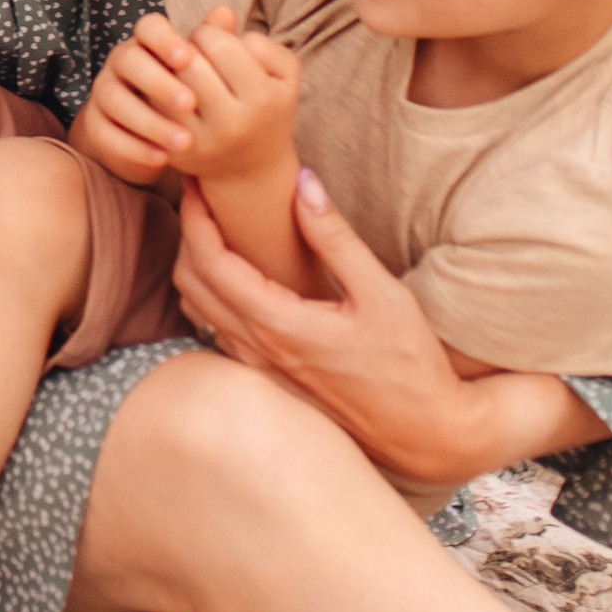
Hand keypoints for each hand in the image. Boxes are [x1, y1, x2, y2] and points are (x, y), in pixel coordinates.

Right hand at [79, 10, 212, 181]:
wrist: (149, 133)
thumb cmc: (180, 94)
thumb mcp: (197, 73)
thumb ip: (210, 44)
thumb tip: (226, 12)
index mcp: (147, 44)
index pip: (148, 27)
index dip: (165, 39)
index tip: (188, 57)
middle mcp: (120, 64)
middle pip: (127, 60)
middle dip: (159, 82)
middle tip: (191, 104)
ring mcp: (104, 94)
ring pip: (115, 100)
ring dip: (149, 121)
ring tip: (184, 141)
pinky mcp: (97, 126)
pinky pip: (106, 135)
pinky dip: (133, 147)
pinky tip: (162, 159)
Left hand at [171, 168, 590, 483]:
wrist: (423, 432)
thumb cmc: (410, 365)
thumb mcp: (381, 293)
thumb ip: (335, 238)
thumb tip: (303, 181)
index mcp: (279, 325)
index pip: (210, 262)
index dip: (196, 216)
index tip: (198, 180)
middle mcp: (258, 349)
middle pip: (191, 283)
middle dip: (188, 234)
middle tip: (204, 196)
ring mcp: (260, 368)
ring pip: (199, 309)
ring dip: (196, 264)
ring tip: (218, 226)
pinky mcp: (269, 376)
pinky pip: (218, 329)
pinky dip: (211, 292)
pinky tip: (240, 271)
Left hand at [172, 18, 300, 185]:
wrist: (253, 164)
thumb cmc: (267, 104)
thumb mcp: (279, 71)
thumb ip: (256, 38)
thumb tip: (219, 11)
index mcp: (262, 98)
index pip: (219, 44)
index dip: (208, 33)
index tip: (209, 39)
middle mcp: (233, 124)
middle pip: (190, 65)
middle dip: (184, 49)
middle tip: (189, 52)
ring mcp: (203, 142)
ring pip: (168, 86)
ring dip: (168, 69)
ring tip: (180, 70)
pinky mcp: (177, 153)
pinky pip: (154, 110)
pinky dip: (156, 93)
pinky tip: (167, 91)